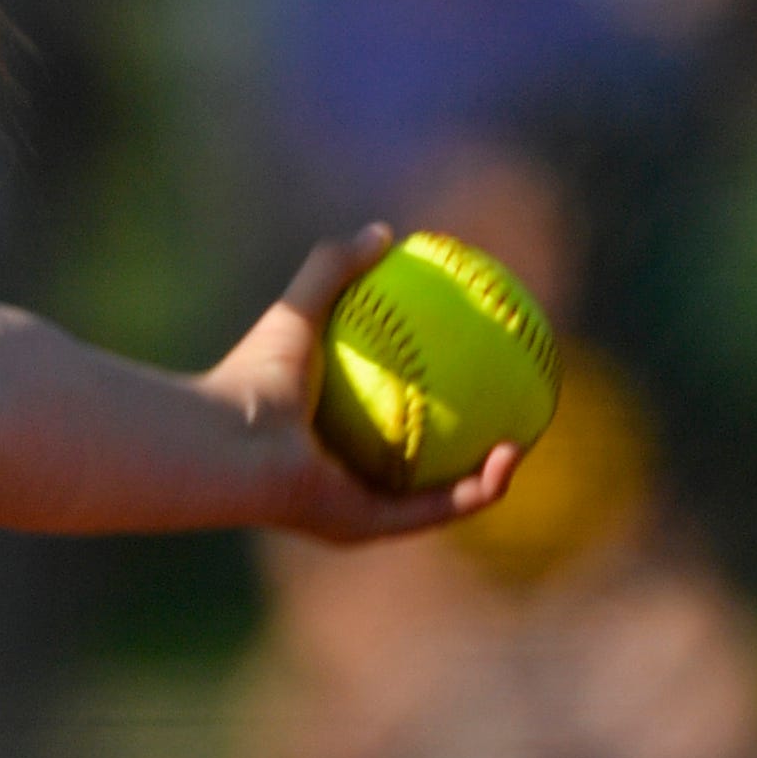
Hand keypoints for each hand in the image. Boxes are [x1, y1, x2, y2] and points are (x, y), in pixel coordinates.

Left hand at [200, 224, 523, 543]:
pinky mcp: (368, 525)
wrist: (228, 438)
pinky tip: (511, 453)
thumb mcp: (300, 310)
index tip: (476, 368)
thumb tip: (382, 232)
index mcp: (327, 431)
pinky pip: (438, 508)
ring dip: (489, 474)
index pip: (393, 414)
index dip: (436, 397)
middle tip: (512, 409)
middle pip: (420, 463)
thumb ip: (335, 268)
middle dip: (469, 443)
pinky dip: (479, 487)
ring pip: (439, 496)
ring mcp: (355, 507)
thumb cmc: (253, 375)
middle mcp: (341, 474)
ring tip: (528, 437)